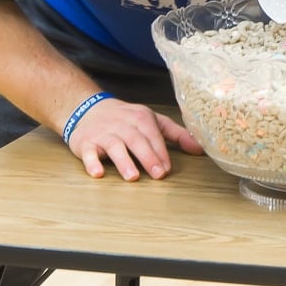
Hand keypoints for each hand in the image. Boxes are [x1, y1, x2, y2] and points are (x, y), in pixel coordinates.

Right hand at [67, 98, 202, 179]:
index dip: (160, 152)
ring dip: (124, 161)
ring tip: (133, 177)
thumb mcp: (153, 121)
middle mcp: (122, 124)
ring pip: (114, 146)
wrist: (88, 108)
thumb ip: (177, 135)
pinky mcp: (85, 142)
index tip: (167, 168)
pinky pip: (88, 152)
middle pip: (136, 140)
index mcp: (141, 118)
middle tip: (158, 174)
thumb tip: (200, 149)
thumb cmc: (126, 120)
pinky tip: (97, 173)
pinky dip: (91, 162)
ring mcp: (103, 133)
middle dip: (148, 157)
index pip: (153, 135)